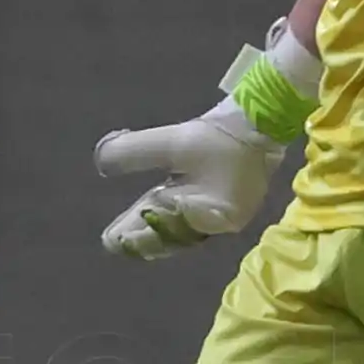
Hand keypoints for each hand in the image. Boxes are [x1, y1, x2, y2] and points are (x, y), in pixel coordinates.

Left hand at [95, 107, 285, 260]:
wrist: (264, 122)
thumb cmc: (219, 137)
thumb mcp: (171, 143)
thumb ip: (133, 153)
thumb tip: (99, 163)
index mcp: (203, 215)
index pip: (161, 231)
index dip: (135, 235)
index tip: (111, 240)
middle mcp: (215, 223)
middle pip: (172, 235)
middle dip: (142, 236)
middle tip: (112, 242)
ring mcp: (224, 216)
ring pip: (183, 229)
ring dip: (156, 229)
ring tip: (127, 235)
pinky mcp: (228, 204)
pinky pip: (194, 218)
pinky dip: (172, 218)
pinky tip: (156, 214)